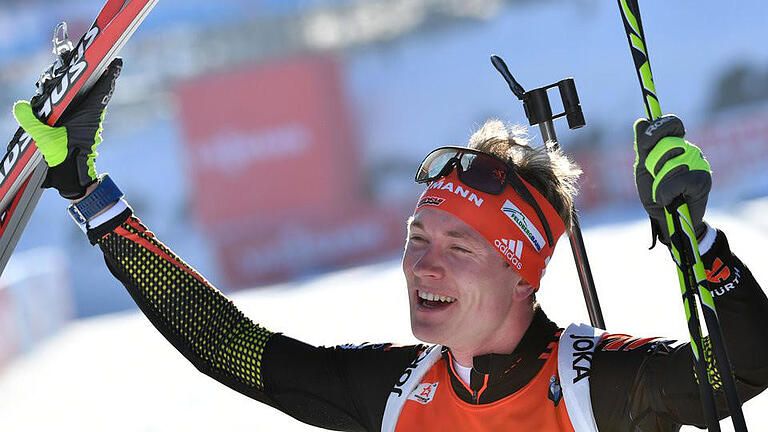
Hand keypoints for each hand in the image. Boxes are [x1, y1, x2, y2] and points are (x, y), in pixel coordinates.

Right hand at [12, 58, 121, 199]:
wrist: (72, 179)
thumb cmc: (64, 157)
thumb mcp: (44, 138)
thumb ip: (31, 120)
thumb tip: (20, 106)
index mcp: (88, 114)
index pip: (102, 89)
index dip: (110, 74)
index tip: (117, 61)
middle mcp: (91, 116)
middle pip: (91, 90)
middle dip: (87, 76)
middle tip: (80, 63)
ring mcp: (87, 123)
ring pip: (83, 100)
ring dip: (75, 90)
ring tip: (61, 81)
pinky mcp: (81, 130)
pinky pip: (77, 110)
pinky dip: (68, 103)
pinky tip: (54, 103)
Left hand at [633, 114, 710, 244]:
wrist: (667, 219)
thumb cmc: (656, 193)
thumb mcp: (643, 168)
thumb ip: (643, 146)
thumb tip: (642, 121)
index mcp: (674, 144)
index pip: (672, 123)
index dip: (657, 130)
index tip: (646, 145)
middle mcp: (689, 150)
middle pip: (666, 144)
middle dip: (653, 163)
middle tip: (656, 177)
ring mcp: (699, 163)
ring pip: (670, 164)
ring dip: (659, 183)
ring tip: (664, 192)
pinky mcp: (704, 180)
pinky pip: (677, 181)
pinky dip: (665, 193)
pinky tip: (670, 200)